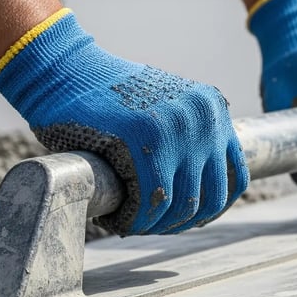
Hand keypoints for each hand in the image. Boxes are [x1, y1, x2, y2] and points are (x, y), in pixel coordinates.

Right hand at [0, 10, 248, 235]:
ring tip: (134, 222)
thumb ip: (189, 140)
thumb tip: (202, 195)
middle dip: (182, 222)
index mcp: (212, 109)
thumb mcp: (165, 109)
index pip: (235, 177)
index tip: (190, 220)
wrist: (61, 70)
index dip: (214, 209)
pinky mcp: (146, 144)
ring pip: (183, 205)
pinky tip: (120, 221)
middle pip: (212, 198)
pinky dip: (137, 221)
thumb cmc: (106, 98)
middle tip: (155, 226)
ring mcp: (178, 130)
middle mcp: (204, 119)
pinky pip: (153, 203)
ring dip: (158, 226)